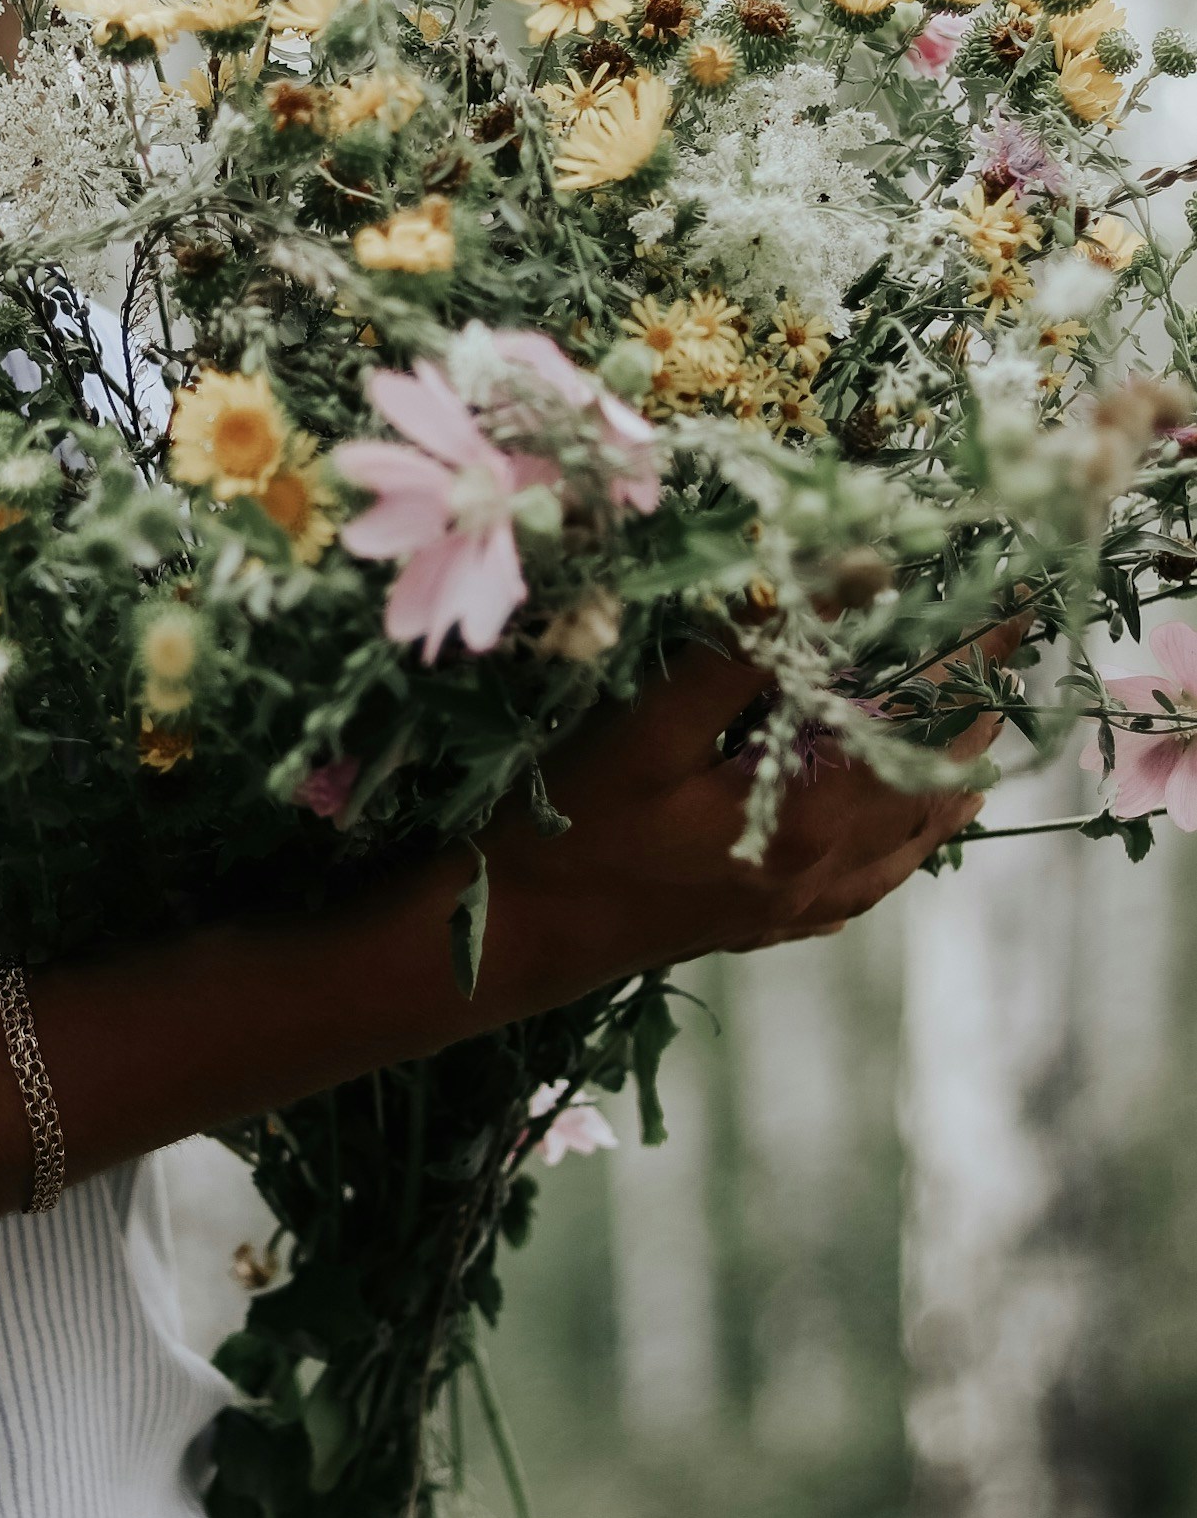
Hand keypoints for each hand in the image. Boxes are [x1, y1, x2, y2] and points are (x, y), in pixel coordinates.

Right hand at [479, 628, 1012, 1011]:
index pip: (925, 725)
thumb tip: (849, 578)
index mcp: (813, 821)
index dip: (970, 659)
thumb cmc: (569, 828)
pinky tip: (888, 839)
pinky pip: (860, 889)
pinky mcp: (759, 923)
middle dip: (966, 716)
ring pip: (905, 847)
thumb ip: (748, 655)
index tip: (1012, 604)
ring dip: (942, 785)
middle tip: (992, 652)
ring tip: (967, 736)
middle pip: (932, 789)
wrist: (504, 939)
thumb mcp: (649, 728)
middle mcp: (823, 871)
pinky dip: (893, 850)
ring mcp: (793, 906)